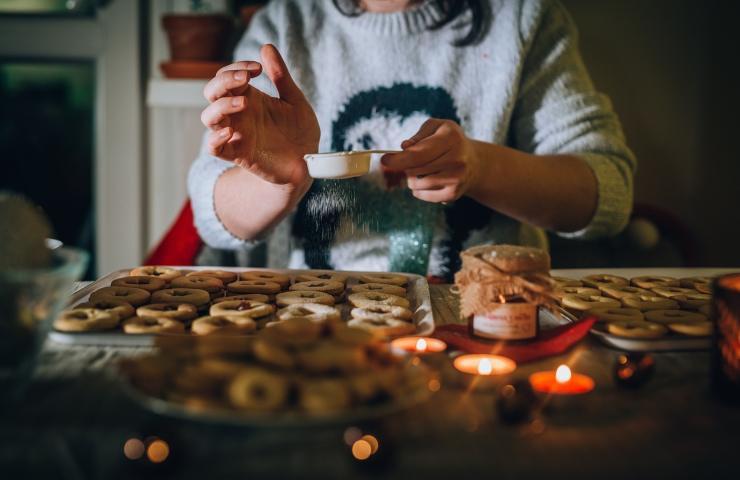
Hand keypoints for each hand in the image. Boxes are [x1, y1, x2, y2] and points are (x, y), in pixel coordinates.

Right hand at [201, 44, 319, 185]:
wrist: (307, 162)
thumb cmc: (300, 131)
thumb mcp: (294, 100)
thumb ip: (281, 76)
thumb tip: (267, 47)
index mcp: (249, 97)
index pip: (227, 76)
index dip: (236, 67)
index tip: (258, 68)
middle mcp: (238, 114)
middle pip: (212, 92)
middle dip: (224, 81)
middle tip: (246, 79)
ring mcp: (236, 133)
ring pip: (209, 117)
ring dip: (221, 106)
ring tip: (245, 103)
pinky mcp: (238, 154)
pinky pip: (213, 147)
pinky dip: (215, 139)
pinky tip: (231, 131)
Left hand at [381, 118, 480, 202]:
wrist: (473, 162)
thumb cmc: (448, 140)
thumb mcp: (436, 127)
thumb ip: (419, 135)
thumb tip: (405, 147)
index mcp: (451, 138)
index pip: (419, 154)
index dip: (398, 159)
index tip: (385, 160)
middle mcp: (457, 159)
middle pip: (415, 170)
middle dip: (405, 167)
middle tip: (409, 163)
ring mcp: (457, 179)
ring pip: (417, 184)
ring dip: (412, 178)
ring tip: (422, 171)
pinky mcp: (453, 194)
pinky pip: (423, 195)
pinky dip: (419, 189)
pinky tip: (428, 180)